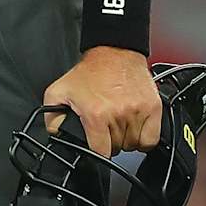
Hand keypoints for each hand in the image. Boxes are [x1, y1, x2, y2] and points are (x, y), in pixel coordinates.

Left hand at [42, 47, 161, 156]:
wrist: (114, 52)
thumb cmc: (89, 72)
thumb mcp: (59, 92)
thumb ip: (53, 117)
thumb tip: (57, 135)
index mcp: (96, 114)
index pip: (101, 152)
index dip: (97, 151)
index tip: (96, 145)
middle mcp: (118, 114)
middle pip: (117, 149)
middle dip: (110, 142)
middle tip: (105, 127)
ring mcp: (138, 112)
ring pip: (134, 145)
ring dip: (126, 139)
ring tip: (118, 124)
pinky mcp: (153, 108)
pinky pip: (151, 139)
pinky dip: (144, 138)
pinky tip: (134, 128)